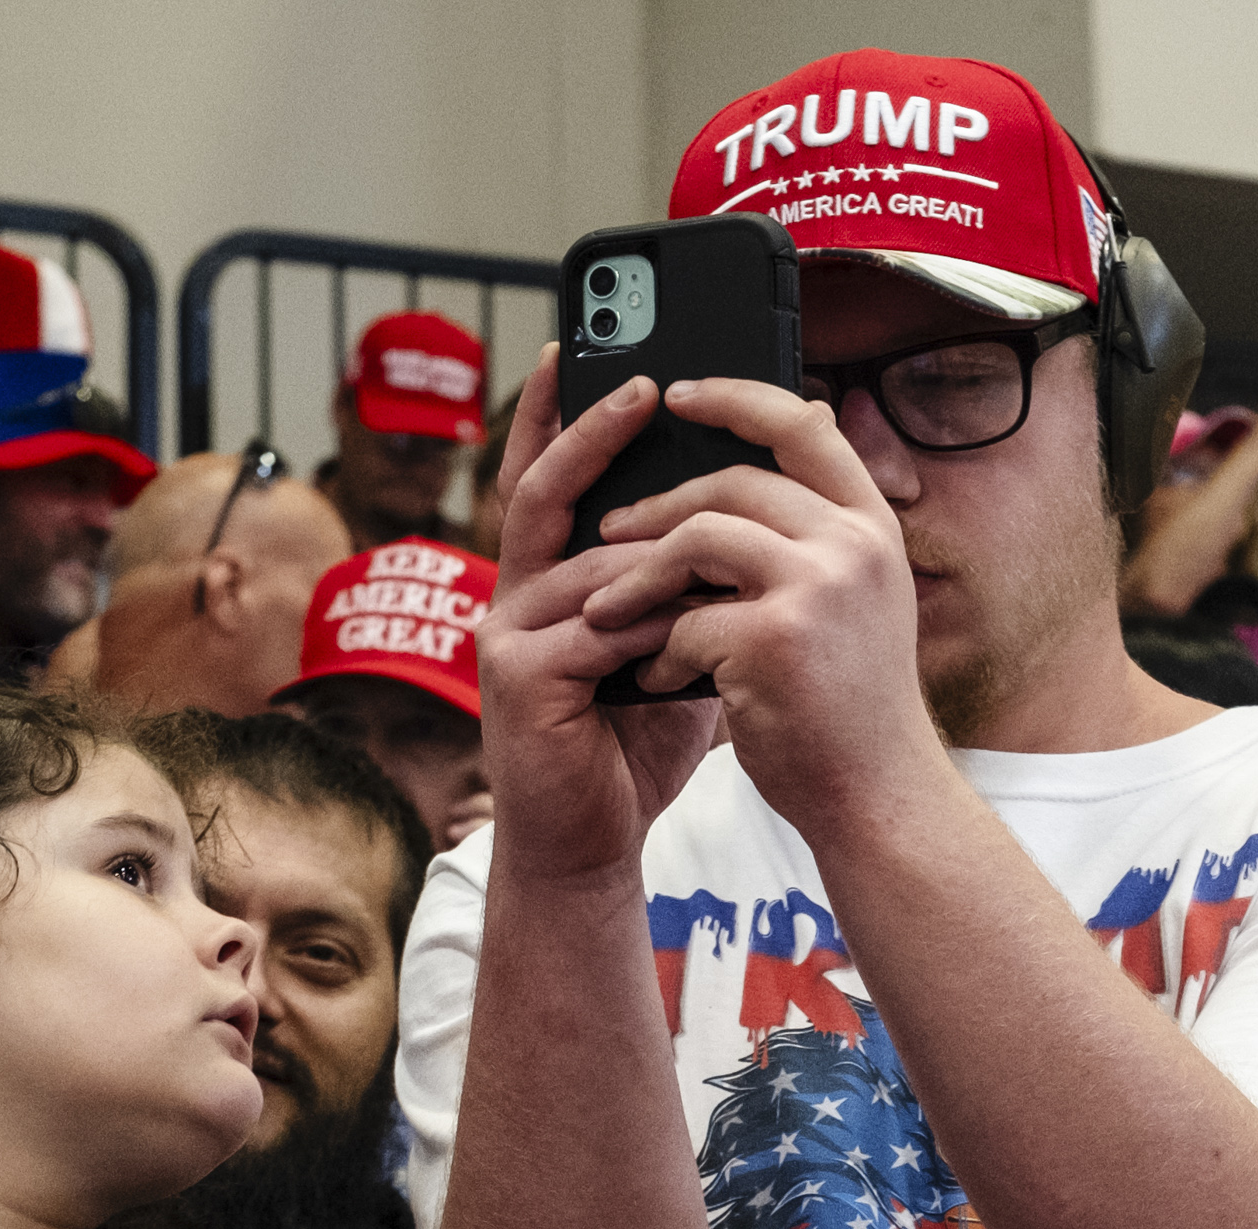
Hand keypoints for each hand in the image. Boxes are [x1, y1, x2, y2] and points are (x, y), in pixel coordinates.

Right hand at [475, 345, 729, 882]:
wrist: (589, 847)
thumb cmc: (629, 750)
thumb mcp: (669, 649)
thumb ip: (686, 588)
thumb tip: (753, 518)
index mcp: (544, 583)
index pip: (547, 483)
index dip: (558, 418)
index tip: (582, 353)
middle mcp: (511, 597)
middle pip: (543, 492)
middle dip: (589, 432)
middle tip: (640, 384)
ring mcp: (505, 636)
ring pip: (590, 566)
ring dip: (660, 554)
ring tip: (721, 532)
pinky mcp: (516, 680)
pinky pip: (595, 629)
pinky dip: (650, 624)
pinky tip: (692, 624)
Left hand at [563, 375, 949, 837]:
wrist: (877, 798)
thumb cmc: (850, 712)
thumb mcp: (854, 607)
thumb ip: (813, 544)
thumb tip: (742, 486)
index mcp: (872, 527)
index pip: (803, 425)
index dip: (737, 398)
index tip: (679, 394)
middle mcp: (854, 545)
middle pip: (732, 482)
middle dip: (657, 506)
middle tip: (608, 530)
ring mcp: (817, 587)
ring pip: (696, 540)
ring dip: (637, 577)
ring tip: (602, 609)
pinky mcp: (774, 638)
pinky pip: (685, 622)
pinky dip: (656, 654)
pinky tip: (651, 681)